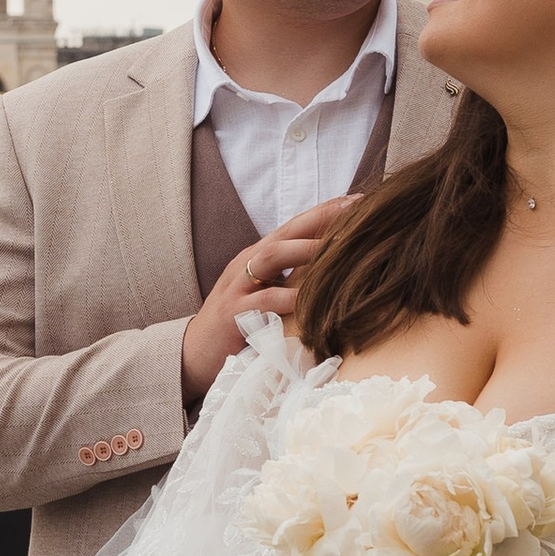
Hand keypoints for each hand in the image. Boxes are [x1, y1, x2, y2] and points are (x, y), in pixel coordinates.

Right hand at [179, 196, 360, 405]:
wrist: (194, 354)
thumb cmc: (239, 323)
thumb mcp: (265, 293)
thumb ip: (292, 277)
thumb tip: (334, 267)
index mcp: (257, 257)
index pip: (294, 226)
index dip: (325, 212)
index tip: (360, 201)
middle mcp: (247, 264)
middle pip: (286, 233)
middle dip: (321, 220)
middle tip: (357, 212)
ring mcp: (238, 286)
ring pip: (272, 257)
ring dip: (305, 250)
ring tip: (337, 247)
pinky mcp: (233, 313)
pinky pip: (264, 301)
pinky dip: (289, 298)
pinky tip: (311, 299)